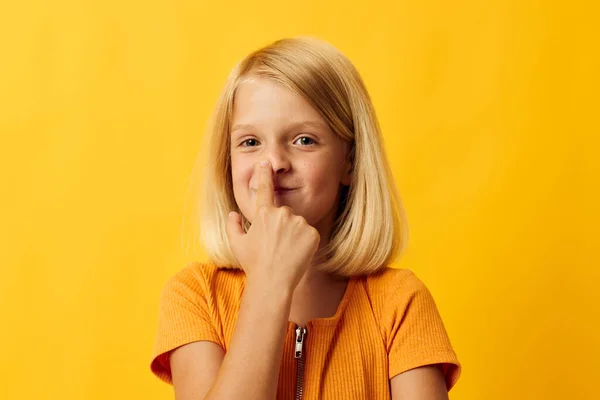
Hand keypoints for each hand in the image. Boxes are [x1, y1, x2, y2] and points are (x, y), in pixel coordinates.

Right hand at [226, 160, 319, 290]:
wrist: (273, 282)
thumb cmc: (253, 264)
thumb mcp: (237, 245)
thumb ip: (233, 226)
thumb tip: (232, 214)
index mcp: (263, 214)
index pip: (264, 189)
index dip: (264, 174)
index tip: (265, 162)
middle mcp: (282, 214)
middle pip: (284, 214)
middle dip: (282, 226)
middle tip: (276, 246)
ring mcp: (298, 223)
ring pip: (298, 224)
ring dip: (294, 234)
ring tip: (286, 252)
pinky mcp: (312, 233)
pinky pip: (310, 234)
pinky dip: (306, 242)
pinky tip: (297, 254)